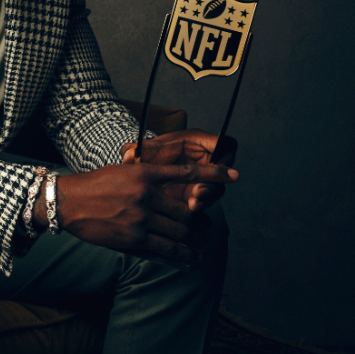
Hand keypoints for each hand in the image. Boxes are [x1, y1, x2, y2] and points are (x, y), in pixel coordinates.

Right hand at [41, 160, 237, 266]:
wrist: (68, 202)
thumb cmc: (95, 186)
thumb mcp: (124, 172)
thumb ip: (150, 180)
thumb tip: (174, 191)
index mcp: (145, 174)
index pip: (187, 174)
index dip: (214, 176)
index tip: (235, 177)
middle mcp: (146, 195)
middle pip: (188, 211)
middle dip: (201, 222)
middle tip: (206, 227)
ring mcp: (141, 218)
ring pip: (181, 233)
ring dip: (195, 241)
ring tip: (200, 244)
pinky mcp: (133, 239)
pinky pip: (167, 250)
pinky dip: (183, 256)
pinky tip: (190, 259)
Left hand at [120, 130, 237, 211]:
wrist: (144, 172)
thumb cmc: (149, 155)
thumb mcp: (143, 150)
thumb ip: (137, 149)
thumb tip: (127, 154)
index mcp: (198, 142)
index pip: (225, 144)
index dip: (227, 153)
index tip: (222, 165)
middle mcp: (206, 161)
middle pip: (223, 171)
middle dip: (213, 182)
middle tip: (199, 191)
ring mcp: (203, 179)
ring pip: (215, 190)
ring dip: (206, 198)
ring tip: (193, 203)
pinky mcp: (197, 195)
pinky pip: (205, 202)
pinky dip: (198, 207)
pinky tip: (188, 211)